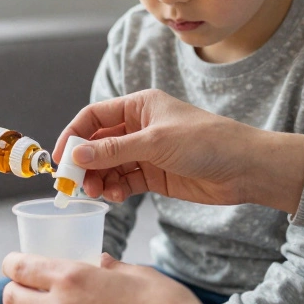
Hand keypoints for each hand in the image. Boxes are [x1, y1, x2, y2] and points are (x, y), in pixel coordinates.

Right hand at [54, 89, 303, 213]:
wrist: (244, 168)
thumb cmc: (206, 142)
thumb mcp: (155, 143)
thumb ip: (114, 150)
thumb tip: (75, 155)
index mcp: (139, 106)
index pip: (94, 116)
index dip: (73, 135)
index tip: (59, 159)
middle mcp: (139, 127)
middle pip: (98, 143)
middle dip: (84, 163)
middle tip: (74, 184)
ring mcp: (146, 152)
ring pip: (109, 165)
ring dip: (98, 179)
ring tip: (96, 193)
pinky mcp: (154, 175)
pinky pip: (124, 181)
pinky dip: (115, 190)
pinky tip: (114, 198)